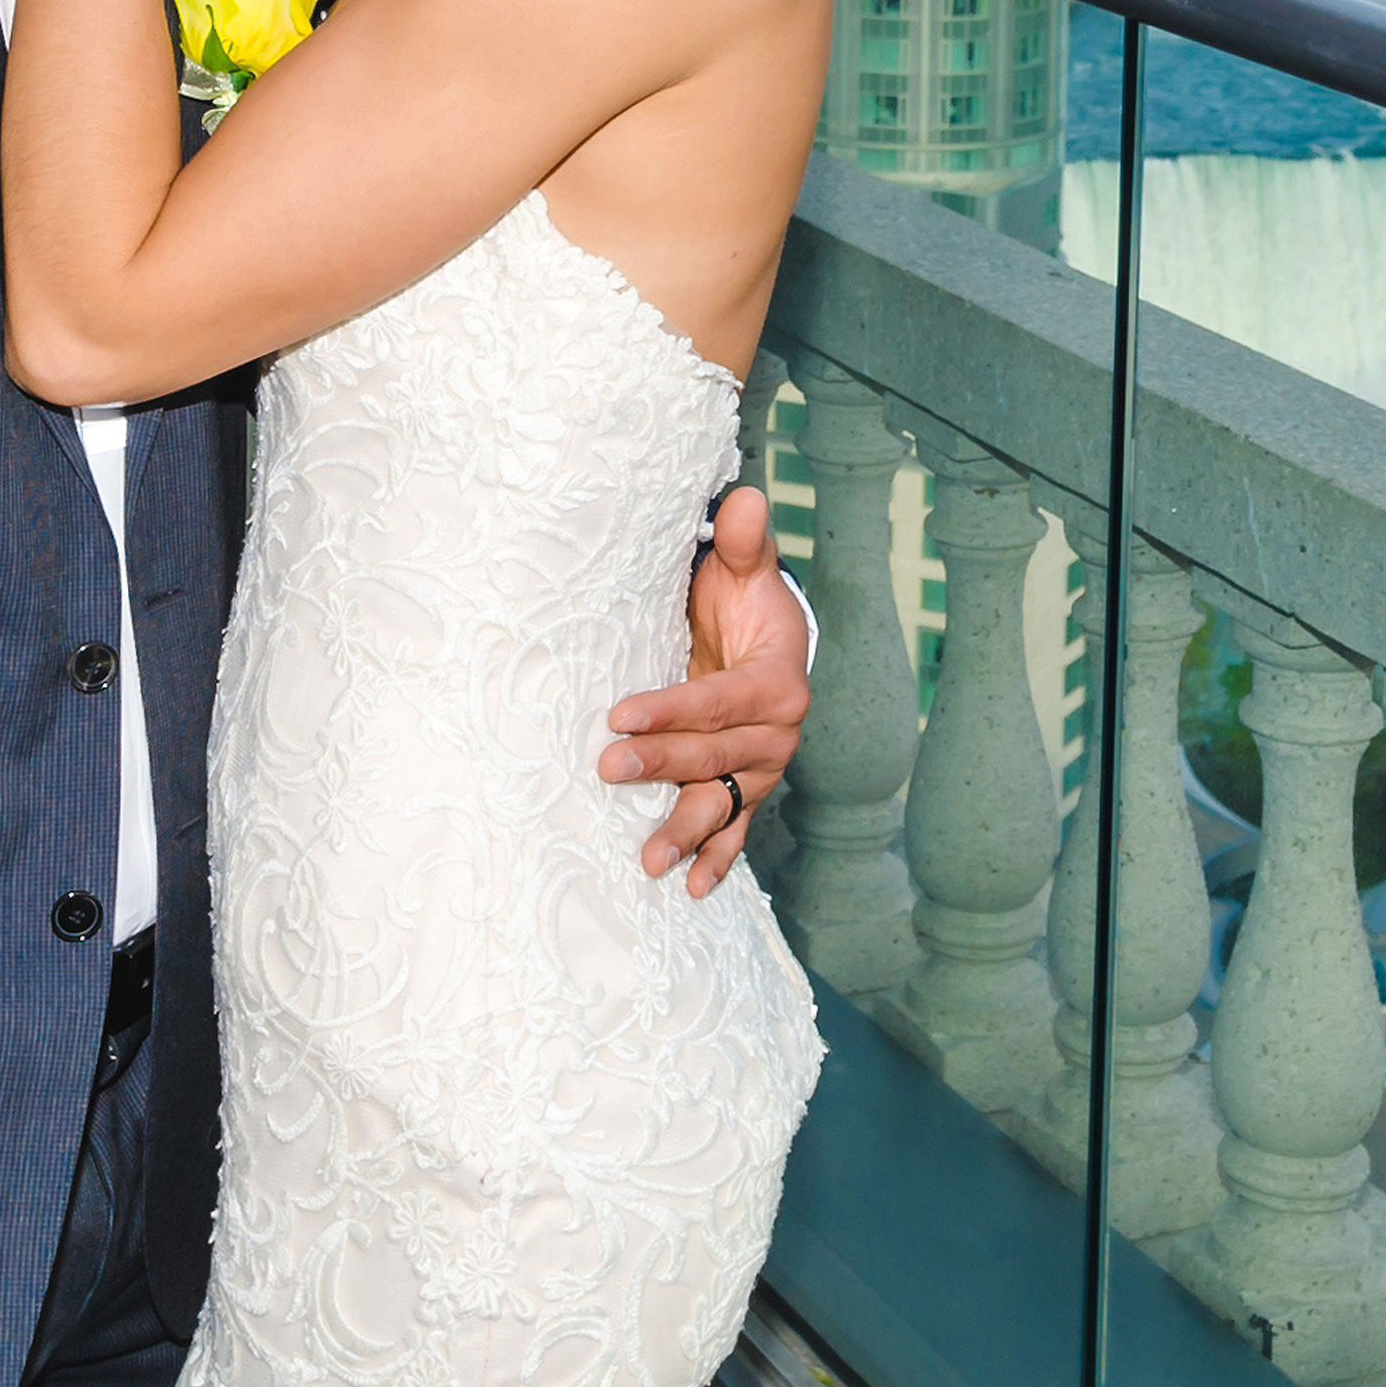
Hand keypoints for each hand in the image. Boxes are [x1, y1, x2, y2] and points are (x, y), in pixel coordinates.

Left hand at [604, 481, 811, 897]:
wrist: (764, 643)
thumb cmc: (743, 602)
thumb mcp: (744, 570)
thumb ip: (742, 541)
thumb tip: (742, 498)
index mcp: (778, 681)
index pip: (720, 700)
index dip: (673, 709)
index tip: (619, 714)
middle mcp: (778, 733)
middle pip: (714, 755)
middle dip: (663, 767)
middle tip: (607, 771)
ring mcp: (764, 769)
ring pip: (724, 802)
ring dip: (687, 832)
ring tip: (648, 860)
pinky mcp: (749, 791)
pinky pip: (736, 830)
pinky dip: (716, 859)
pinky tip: (692, 889)